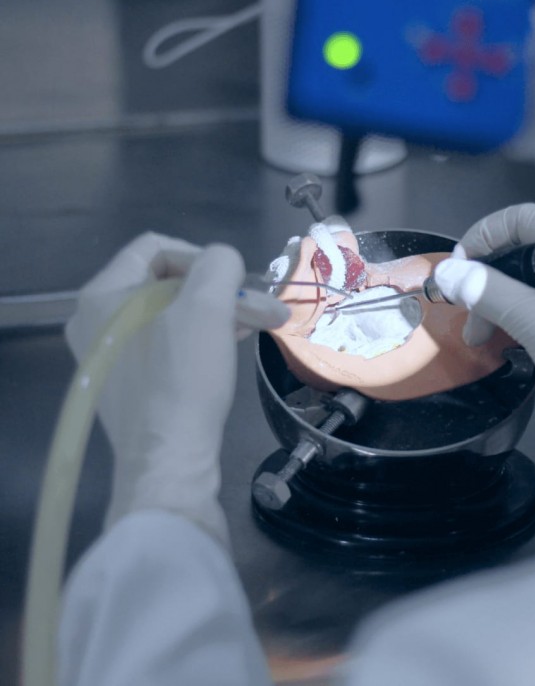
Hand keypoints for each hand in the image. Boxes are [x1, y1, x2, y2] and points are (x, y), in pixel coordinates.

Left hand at [65, 233, 288, 543]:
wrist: (169, 461)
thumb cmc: (182, 379)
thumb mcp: (208, 307)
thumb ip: (220, 264)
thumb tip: (224, 264)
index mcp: (102, 295)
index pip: (155, 247)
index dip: (202, 256)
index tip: (237, 282)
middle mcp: (97, 321)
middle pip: (168, 282)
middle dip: (221, 290)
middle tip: (263, 307)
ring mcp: (111, 355)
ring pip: (173, 314)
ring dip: (220, 313)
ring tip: (262, 324)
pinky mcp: (129, 383)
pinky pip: (167, 343)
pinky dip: (202, 338)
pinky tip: (232, 347)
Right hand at [435, 204, 534, 493]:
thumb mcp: (534, 321)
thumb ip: (488, 291)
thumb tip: (446, 272)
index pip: (523, 219)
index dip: (484, 237)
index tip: (460, 271)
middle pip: (525, 251)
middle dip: (488, 280)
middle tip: (465, 314)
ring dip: (501, 304)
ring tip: (479, 339)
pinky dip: (524, 318)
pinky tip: (506, 341)